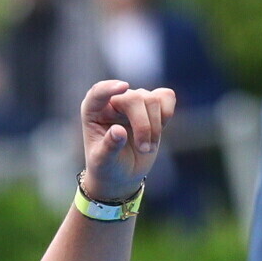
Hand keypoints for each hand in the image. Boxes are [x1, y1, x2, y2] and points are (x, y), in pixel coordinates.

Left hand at [77, 79, 177, 202]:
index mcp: (93, 110)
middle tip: (144, 149)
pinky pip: (166, 96)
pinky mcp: (152, 105)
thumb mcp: (103, 161)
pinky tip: (161, 128)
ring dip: (156, 128)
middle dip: (143, 125)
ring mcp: (133, 101)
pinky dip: (167, 112)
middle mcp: (113, 101)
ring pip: (153, 100)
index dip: (110, 88)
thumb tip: (118, 130)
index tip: (124, 87)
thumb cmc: (107, 166)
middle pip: (135, 98)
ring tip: (148, 148)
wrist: (122, 173)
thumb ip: (109, 146)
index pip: (98, 92)